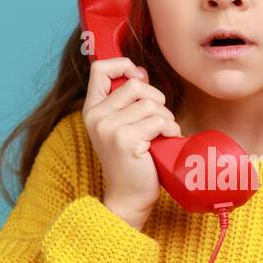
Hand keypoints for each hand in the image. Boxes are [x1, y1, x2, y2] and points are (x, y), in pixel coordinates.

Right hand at [82, 57, 181, 228]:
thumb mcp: (122, 126)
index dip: (123, 66)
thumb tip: (140, 72)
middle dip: (156, 99)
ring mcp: (109, 128)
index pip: (100, 69)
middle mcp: (96, 116)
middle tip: (158, 120)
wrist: (128, 197)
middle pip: (135, 85)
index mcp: (92, 109)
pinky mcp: (126, 140)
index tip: (139, 79)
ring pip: (151, 103)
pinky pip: (159, 120)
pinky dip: (170, 129)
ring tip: (162, 134)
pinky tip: (167, 140)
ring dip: (165, 118)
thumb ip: (127, 100)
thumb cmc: (132, 160)